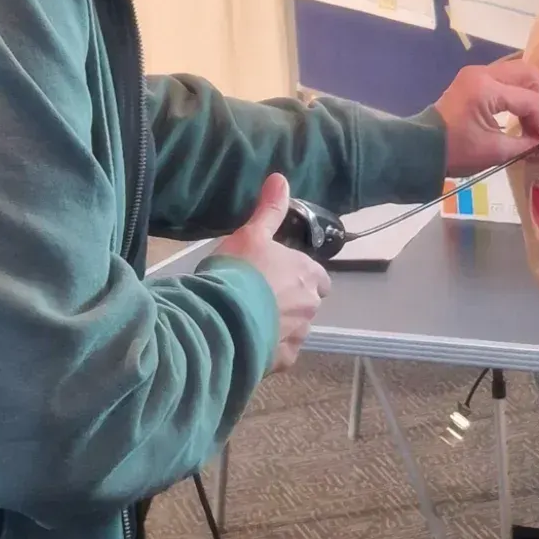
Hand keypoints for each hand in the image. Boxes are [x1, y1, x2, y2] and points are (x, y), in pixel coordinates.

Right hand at [214, 174, 329, 371]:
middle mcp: (310, 306)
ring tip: (249, 320)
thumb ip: (269, 210)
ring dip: (278, 325)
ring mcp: (297, 335)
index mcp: (308, 274)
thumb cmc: (238, 271)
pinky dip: (268, 348)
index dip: (301, 277)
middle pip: (307, 304)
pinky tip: (247, 341)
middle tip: (259, 297)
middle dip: (290, 302)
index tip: (279, 276)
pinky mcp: (283, 360)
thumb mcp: (251, 234)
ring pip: (294, 329)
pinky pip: (280, 353)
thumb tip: (281, 178)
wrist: (221, 319)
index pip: (318, 278)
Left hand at [434, 59, 538, 174]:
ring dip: (531, 93)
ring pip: (518, 70)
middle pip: (528, 73)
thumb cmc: (456, 152)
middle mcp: (482, 73)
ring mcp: (476, 72)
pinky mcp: (474, 78)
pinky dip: (518, 91)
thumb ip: (530, 143)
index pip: (530, 100)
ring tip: (534, 121)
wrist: (420, 149)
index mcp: (486, 89)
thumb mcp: (496, 151)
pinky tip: (521, 113)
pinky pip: (505, 76)